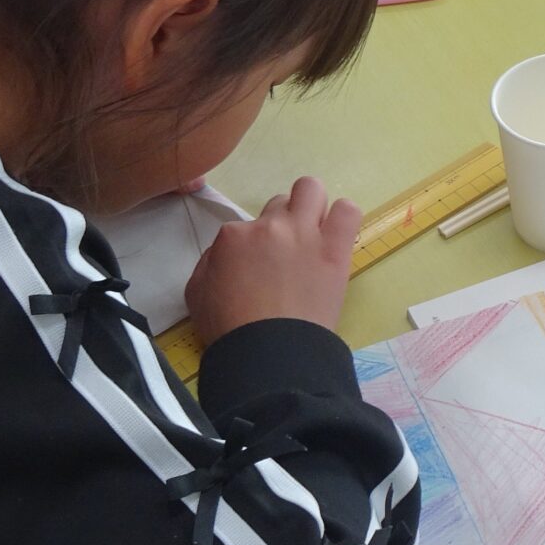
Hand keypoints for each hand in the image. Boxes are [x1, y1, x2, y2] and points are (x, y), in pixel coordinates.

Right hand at [186, 177, 361, 341]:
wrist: (268, 355)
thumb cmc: (228, 330)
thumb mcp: (196, 293)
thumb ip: (210, 262)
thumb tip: (227, 251)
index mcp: (234, 237)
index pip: (244, 227)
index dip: (251, 248)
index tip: (256, 271)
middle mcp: (270, 227)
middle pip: (279, 203)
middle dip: (281, 222)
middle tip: (285, 252)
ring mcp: (305, 234)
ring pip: (311, 190)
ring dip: (311, 209)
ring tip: (313, 237)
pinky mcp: (335, 250)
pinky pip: (347, 211)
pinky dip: (342, 219)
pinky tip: (335, 239)